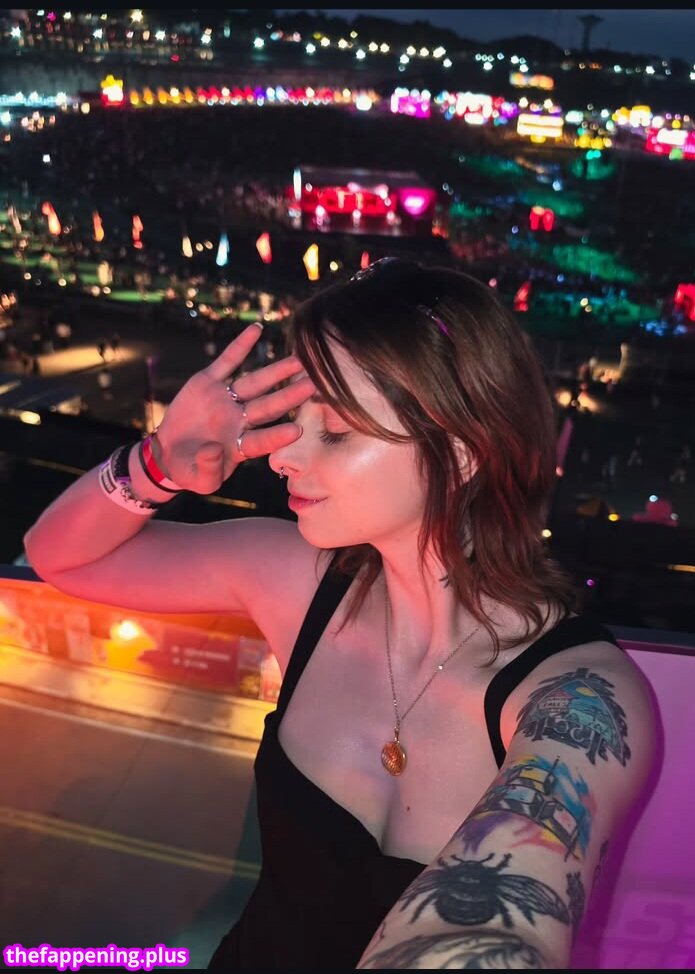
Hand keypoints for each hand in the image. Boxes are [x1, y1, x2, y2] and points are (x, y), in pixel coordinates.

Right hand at [153, 323, 313, 493]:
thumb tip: (215, 451)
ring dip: (276, 371)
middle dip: (290, 396)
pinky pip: (227, 360)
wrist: (170, 452)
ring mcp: (226, 399)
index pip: (262, 440)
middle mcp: (240, 420)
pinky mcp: (209, 382)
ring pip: (255, 382)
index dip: (277, 435)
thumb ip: (208, 469)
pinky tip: (256, 329)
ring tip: (298, 359)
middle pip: (268, 407)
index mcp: (241, 445)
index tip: (298, 430)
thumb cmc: (191, 470)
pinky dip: (240, 345)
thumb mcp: (197, 479)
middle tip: (313, 385)